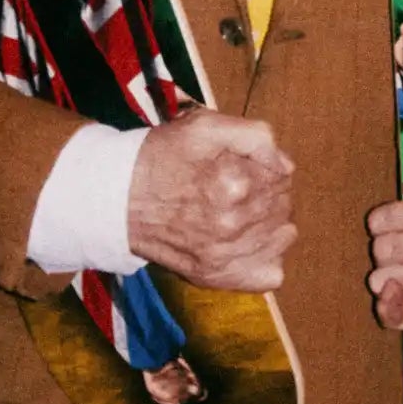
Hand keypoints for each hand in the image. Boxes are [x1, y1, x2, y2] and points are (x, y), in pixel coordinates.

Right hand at [128, 109, 296, 290]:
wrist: (117, 198)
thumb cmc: (161, 158)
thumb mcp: (204, 126)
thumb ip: (254, 136)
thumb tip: (286, 166)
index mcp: (235, 184)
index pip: (283, 175)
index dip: (265, 166)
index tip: (242, 165)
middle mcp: (233, 224)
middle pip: (283, 204)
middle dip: (269, 192)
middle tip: (238, 186)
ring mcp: (225, 255)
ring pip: (283, 236)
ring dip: (270, 221)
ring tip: (240, 210)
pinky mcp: (217, 276)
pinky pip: (271, 274)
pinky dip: (268, 258)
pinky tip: (249, 241)